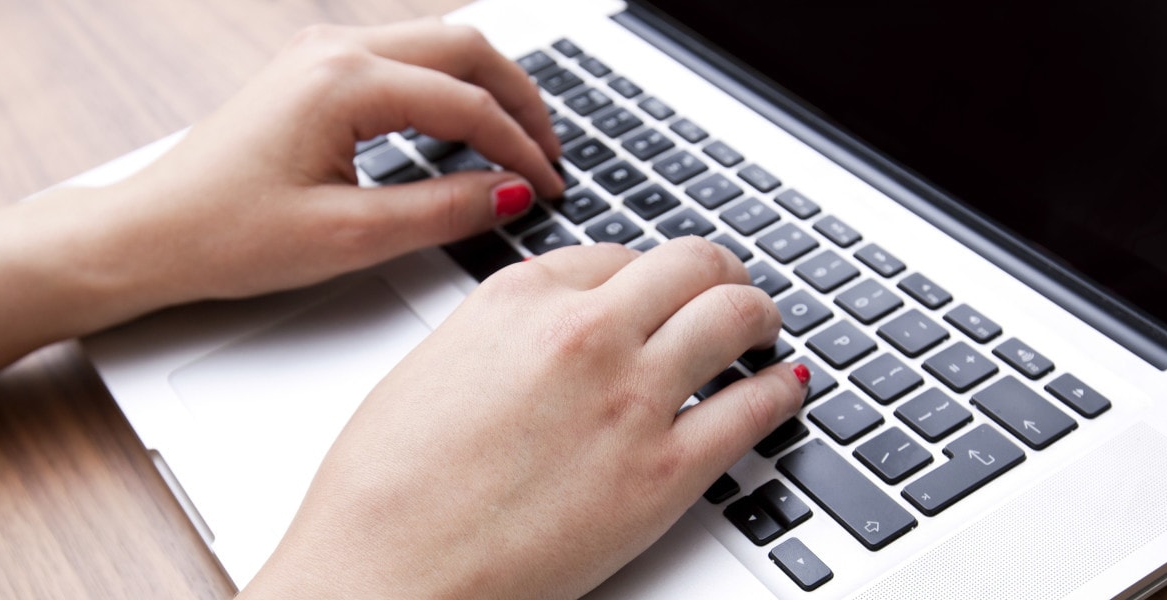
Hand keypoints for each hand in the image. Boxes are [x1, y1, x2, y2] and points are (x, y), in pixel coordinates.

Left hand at [91, 19, 564, 308]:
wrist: (149, 234)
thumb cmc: (224, 235)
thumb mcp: (348, 237)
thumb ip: (442, 211)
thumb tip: (510, 194)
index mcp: (343, 81)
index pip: (466, 102)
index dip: (520, 147)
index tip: (549, 186)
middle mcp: (333, 50)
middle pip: (464, 46)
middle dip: (519, 99)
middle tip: (551, 154)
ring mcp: (320, 54)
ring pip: (436, 45)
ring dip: (486, 89)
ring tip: (519, 144)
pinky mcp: (312, 73)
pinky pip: (403, 60)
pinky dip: (447, 90)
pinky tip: (464, 132)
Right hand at [244, 238, 808, 598]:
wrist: (384, 572)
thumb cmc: (383, 491)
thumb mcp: (432, 368)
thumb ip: (500, 336)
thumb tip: (539, 338)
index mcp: (517, 298)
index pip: (614, 253)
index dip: (646, 272)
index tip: (657, 287)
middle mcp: (582, 332)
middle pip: (688, 266)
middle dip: (716, 273)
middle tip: (728, 289)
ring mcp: (631, 397)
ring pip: (733, 316)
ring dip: (757, 315)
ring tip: (763, 329)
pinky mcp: (664, 472)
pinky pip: (753, 407)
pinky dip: (780, 392)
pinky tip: (782, 390)